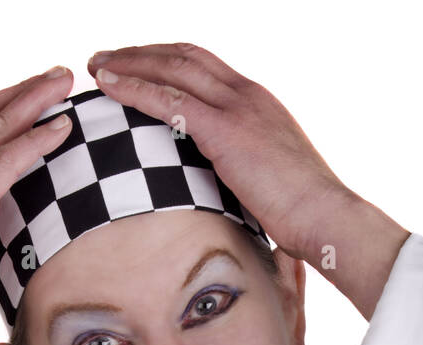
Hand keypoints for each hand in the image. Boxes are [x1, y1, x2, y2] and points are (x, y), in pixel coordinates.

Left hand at [86, 44, 411, 318]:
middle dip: (142, 52)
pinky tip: (110, 86)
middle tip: (106, 58)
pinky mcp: (225, 128)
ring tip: (97, 66)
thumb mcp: (269, 181)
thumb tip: (228, 194)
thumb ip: (245, 172)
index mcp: (258, 103)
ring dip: (130, 62)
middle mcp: (247, 94)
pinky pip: (169, 98)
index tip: (138, 65)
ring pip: (173, 66)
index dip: (168, 61)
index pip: (206, 67)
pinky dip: (135, 87)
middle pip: (185, 55)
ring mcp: (237, 107)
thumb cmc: (304, 214)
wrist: (325, 216)